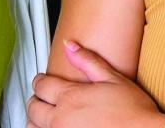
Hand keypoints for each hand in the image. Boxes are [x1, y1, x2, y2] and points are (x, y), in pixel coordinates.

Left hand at [27, 40, 164, 127]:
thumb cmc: (131, 109)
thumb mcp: (112, 78)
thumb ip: (87, 61)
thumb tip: (69, 45)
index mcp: (71, 97)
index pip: (42, 86)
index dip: (40, 80)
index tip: (42, 79)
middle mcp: (61, 119)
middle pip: (33, 108)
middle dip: (36, 99)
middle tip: (42, 95)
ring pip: (33, 127)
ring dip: (36, 119)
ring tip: (45, 113)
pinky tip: (57, 125)